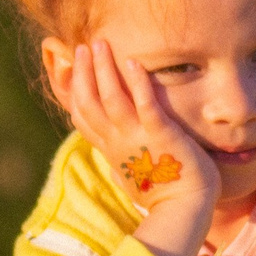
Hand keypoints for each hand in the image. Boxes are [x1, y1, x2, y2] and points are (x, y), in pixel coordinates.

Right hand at [61, 39, 216, 255]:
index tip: (71, 70)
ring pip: (110, 98)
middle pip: (88, 102)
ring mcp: (136, 138)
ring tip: (99, 44)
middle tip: (82, 47)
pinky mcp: (160, 134)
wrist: (184, 211)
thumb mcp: (132, 177)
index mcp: (111, 150)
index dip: (72, 92)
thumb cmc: (163, 196)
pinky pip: (145, 104)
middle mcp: (117, 142)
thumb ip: (120, 164)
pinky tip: (134, 61)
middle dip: (83, 73)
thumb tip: (111, 164)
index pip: (82, 117)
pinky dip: (138, 82)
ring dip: (103, 69)